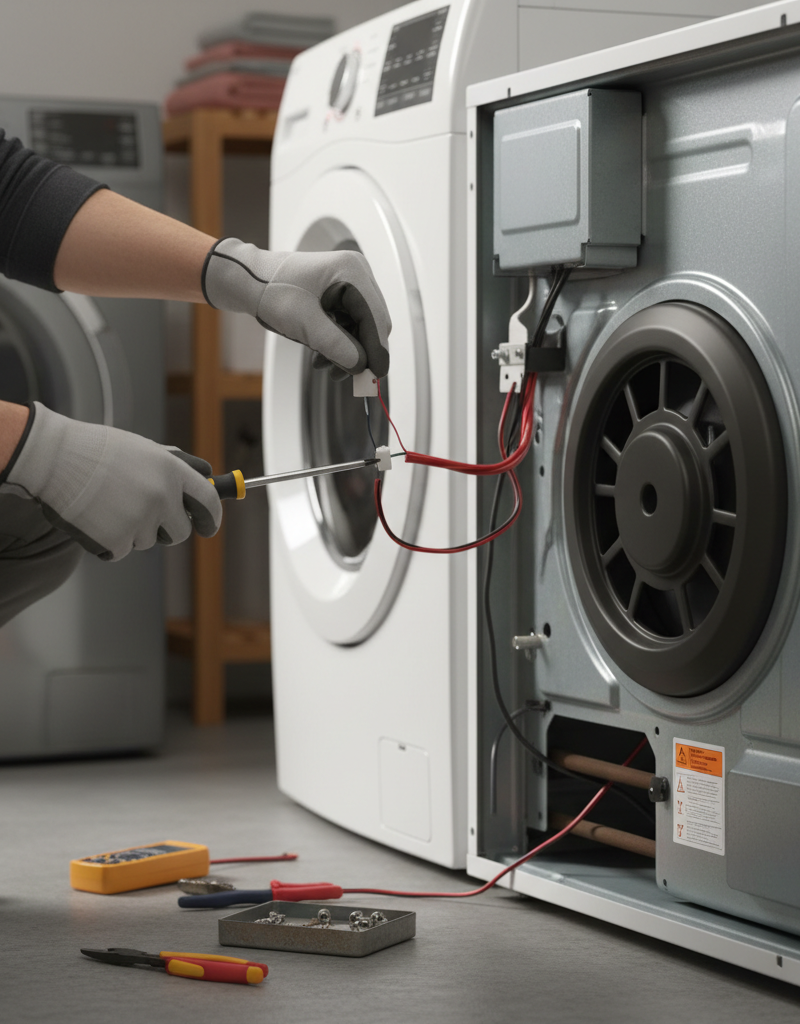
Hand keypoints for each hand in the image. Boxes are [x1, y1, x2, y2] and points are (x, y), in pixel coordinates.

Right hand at [0, 403, 221, 560]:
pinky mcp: (118, 540)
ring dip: (131, 530)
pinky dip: (109, 541)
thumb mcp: (144, 448)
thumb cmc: (96, 450)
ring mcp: (140, 521)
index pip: (208, 501)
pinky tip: (94, 517)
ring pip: (147, 541)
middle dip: (168, 530)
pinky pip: (121, 550)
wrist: (55, 458)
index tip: (209, 527)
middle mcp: (162, 497)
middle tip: (147, 519)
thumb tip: (205, 475)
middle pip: (180, 532)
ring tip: (107, 504)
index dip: (212, 517)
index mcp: (172, 471)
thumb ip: (174, 466)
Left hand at [202, 239, 390, 379]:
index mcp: (351, 272)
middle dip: (359, 351)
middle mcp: (356, 274)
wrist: (249, 281)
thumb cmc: (271, 291)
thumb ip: (335, 345)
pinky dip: (338, 342)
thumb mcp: (303, 322)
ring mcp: (350, 283)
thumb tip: (361, 366)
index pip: (375, 317)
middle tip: (343, 376)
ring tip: (323, 366)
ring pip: (361, 327)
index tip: (376, 376)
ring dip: (347, 351)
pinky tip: (322, 356)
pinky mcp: (341, 294)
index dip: (378, 349)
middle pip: (372, 323)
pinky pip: (349, 324)